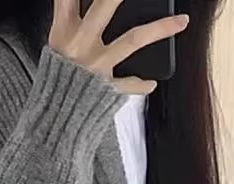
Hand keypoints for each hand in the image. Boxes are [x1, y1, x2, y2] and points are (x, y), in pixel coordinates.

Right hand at [49, 0, 191, 95]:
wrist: (51, 122)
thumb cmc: (55, 80)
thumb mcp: (58, 45)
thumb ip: (72, 20)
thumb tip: (89, 4)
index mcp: (63, 30)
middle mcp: (79, 43)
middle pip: (105, 5)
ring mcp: (95, 65)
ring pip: (133, 39)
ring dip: (160, 28)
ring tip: (182, 21)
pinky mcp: (105, 87)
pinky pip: (129, 84)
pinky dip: (141, 84)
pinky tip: (152, 82)